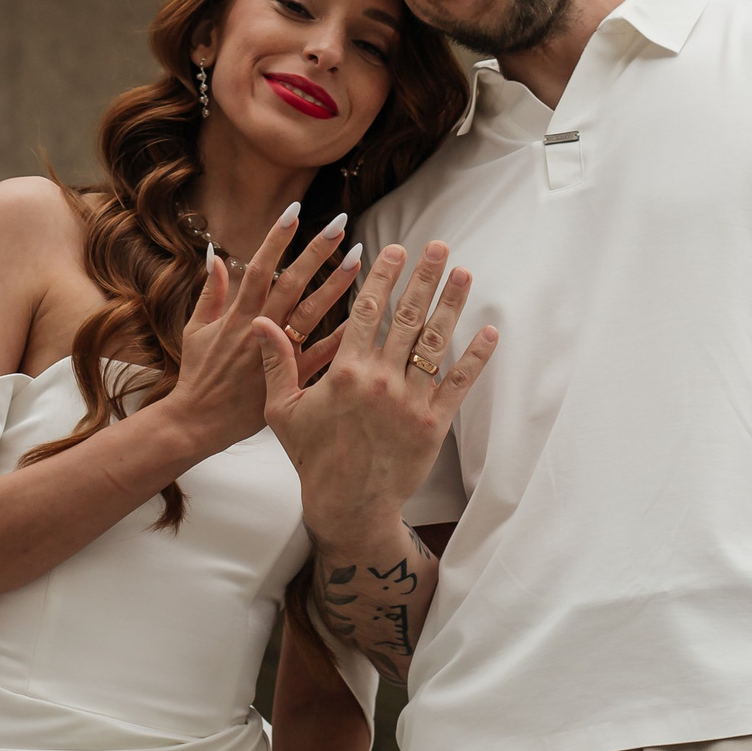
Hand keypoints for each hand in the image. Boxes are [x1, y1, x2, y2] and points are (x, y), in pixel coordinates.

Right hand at [167, 213, 360, 461]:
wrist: (198, 423)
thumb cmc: (197, 375)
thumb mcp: (195, 329)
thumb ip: (209, 291)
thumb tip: (214, 254)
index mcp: (237, 314)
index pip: (260, 266)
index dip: (277, 237)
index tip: (295, 209)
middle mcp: (260, 329)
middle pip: (292, 282)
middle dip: (316, 250)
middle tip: (340, 222)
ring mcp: (278, 354)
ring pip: (312, 312)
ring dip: (336, 284)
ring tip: (359, 256)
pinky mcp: (292, 379)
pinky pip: (323, 354)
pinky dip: (343, 335)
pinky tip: (367, 316)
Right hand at [256, 243, 496, 539]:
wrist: (347, 504)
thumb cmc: (312, 456)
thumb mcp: (282, 409)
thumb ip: (275, 362)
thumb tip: (261, 321)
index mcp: (345, 371)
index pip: (367, 311)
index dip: (382, 277)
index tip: (395, 249)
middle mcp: (380, 380)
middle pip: (407, 317)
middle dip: (424, 277)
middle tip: (439, 246)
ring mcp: (410, 401)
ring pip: (434, 343)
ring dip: (451, 304)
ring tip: (464, 273)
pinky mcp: (433, 424)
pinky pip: (459, 383)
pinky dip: (475, 357)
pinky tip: (489, 331)